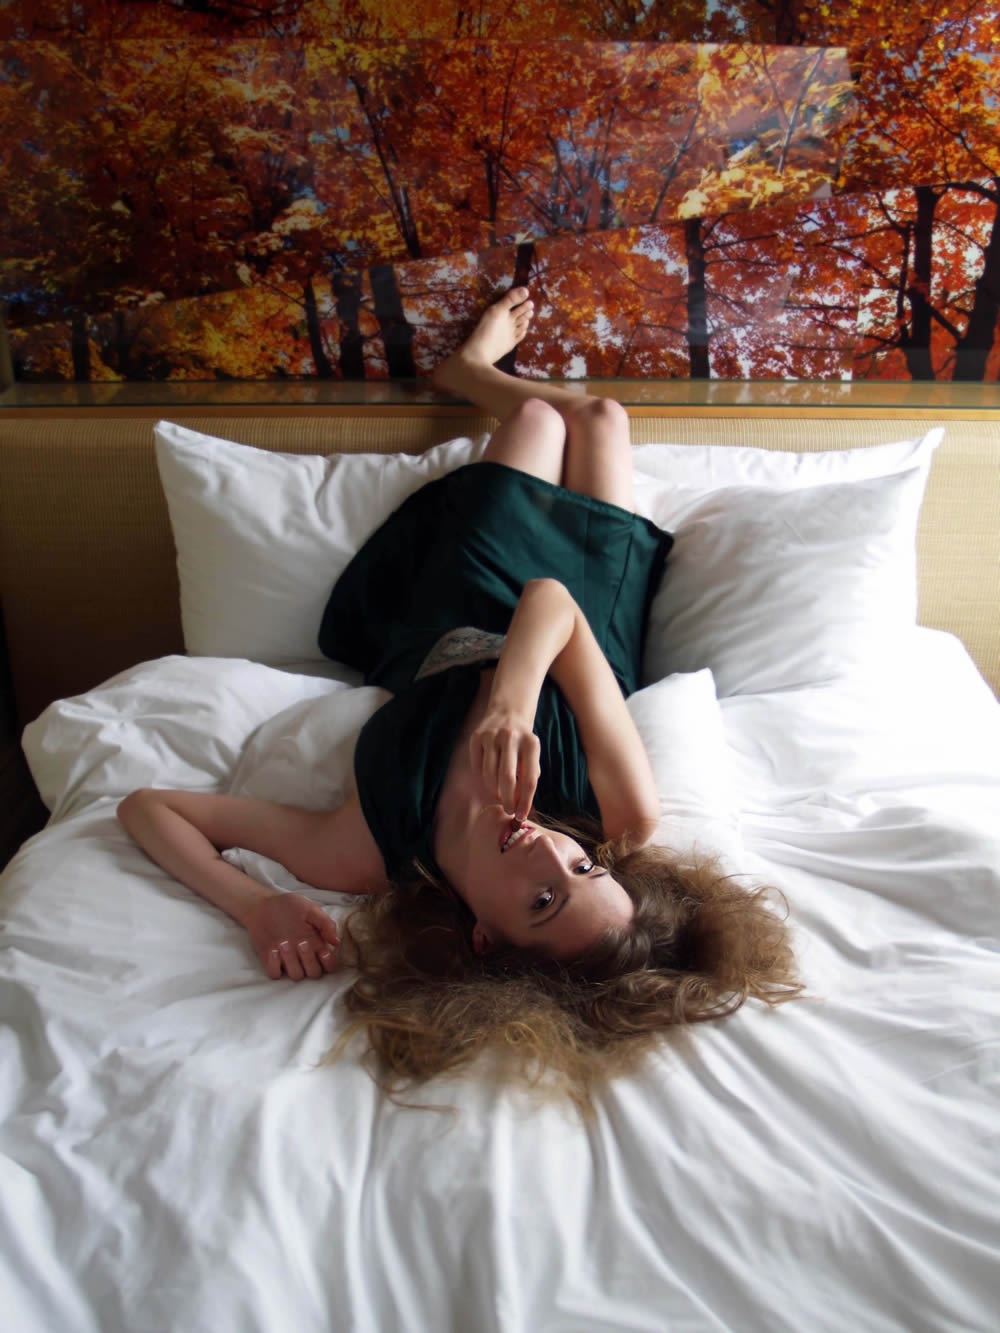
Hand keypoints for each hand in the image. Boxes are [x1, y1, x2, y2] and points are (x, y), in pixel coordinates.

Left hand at [244, 892, 339, 981]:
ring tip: (283, 942)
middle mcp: (303, 955)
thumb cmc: (288, 906)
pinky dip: (274, 966)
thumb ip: (325, 923)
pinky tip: (273, 950)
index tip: (322, 951)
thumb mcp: (310, 909)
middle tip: (301, 942)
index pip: (329, 964)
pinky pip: (275, 974)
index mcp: (316, 944)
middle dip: (309, 961)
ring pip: (296, 975)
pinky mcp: (270, 961)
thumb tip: (335, 942)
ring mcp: (287, 960)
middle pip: (314, 973)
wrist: (263, 906)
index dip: (328, 963)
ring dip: (291, 962)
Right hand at [469, 701, 540, 821]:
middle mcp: (511, 737)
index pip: (529, 779)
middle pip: (507, 778)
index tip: (521, 816)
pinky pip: (477, 766)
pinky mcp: (476, 736)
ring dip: (493, 791)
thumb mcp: (532, 755)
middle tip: (508, 810)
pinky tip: (489, 780)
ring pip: (489, 774)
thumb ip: (528, 777)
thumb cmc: (523, 742)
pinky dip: (482, 778)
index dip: (525, 802)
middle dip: (507, 800)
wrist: (508, 711)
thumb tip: (518, 805)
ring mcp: (491, 735)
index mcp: (531, 743)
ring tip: (499, 795)